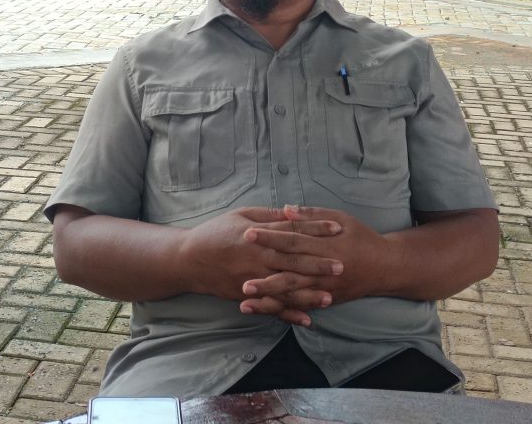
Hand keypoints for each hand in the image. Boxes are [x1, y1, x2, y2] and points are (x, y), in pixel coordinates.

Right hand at [180, 207, 343, 323]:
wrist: (188, 260)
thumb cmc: (215, 233)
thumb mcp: (241, 215)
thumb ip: (268, 216)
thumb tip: (292, 212)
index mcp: (258, 237)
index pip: (292, 232)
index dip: (316, 230)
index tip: (337, 229)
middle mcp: (257, 260)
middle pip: (293, 262)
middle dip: (319, 264)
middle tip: (342, 266)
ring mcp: (252, 280)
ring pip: (285, 289)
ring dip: (309, 294)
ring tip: (331, 297)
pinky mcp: (247, 296)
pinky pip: (271, 307)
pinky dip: (289, 314)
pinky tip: (307, 320)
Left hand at [239, 205, 397, 318]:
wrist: (386, 267)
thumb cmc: (362, 238)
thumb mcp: (340, 219)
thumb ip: (312, 216)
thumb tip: (286, 209)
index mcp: (326, 245)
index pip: (292, 239)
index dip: (270, 237)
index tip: (248, 233)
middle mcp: (324, 269)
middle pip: (288, 269)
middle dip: (262, 269)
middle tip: (238, 268)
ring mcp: (324, 287)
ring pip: (292, 292)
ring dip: (267, 295)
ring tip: (243, 295)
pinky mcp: (325, 300)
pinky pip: (300, 306)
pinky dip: (281, 309)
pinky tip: (263, 309)